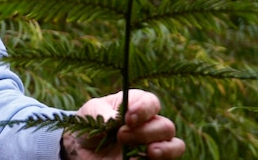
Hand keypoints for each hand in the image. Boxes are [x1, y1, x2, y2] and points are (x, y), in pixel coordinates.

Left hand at [62, 90, 184, 158]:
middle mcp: (149, 124)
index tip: (128, 118)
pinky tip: (136, 159)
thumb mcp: (91, 112)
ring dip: (164, 149)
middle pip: (166, 126)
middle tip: (121, 136)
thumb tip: (116, 121)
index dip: (144, 109)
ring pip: (175, 146)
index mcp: (136, 105)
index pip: (152, 102)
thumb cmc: (89, 123)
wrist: (82, 149)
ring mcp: (152, 145)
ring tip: (148, 152)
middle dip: (145, 132)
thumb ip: (103, 113)